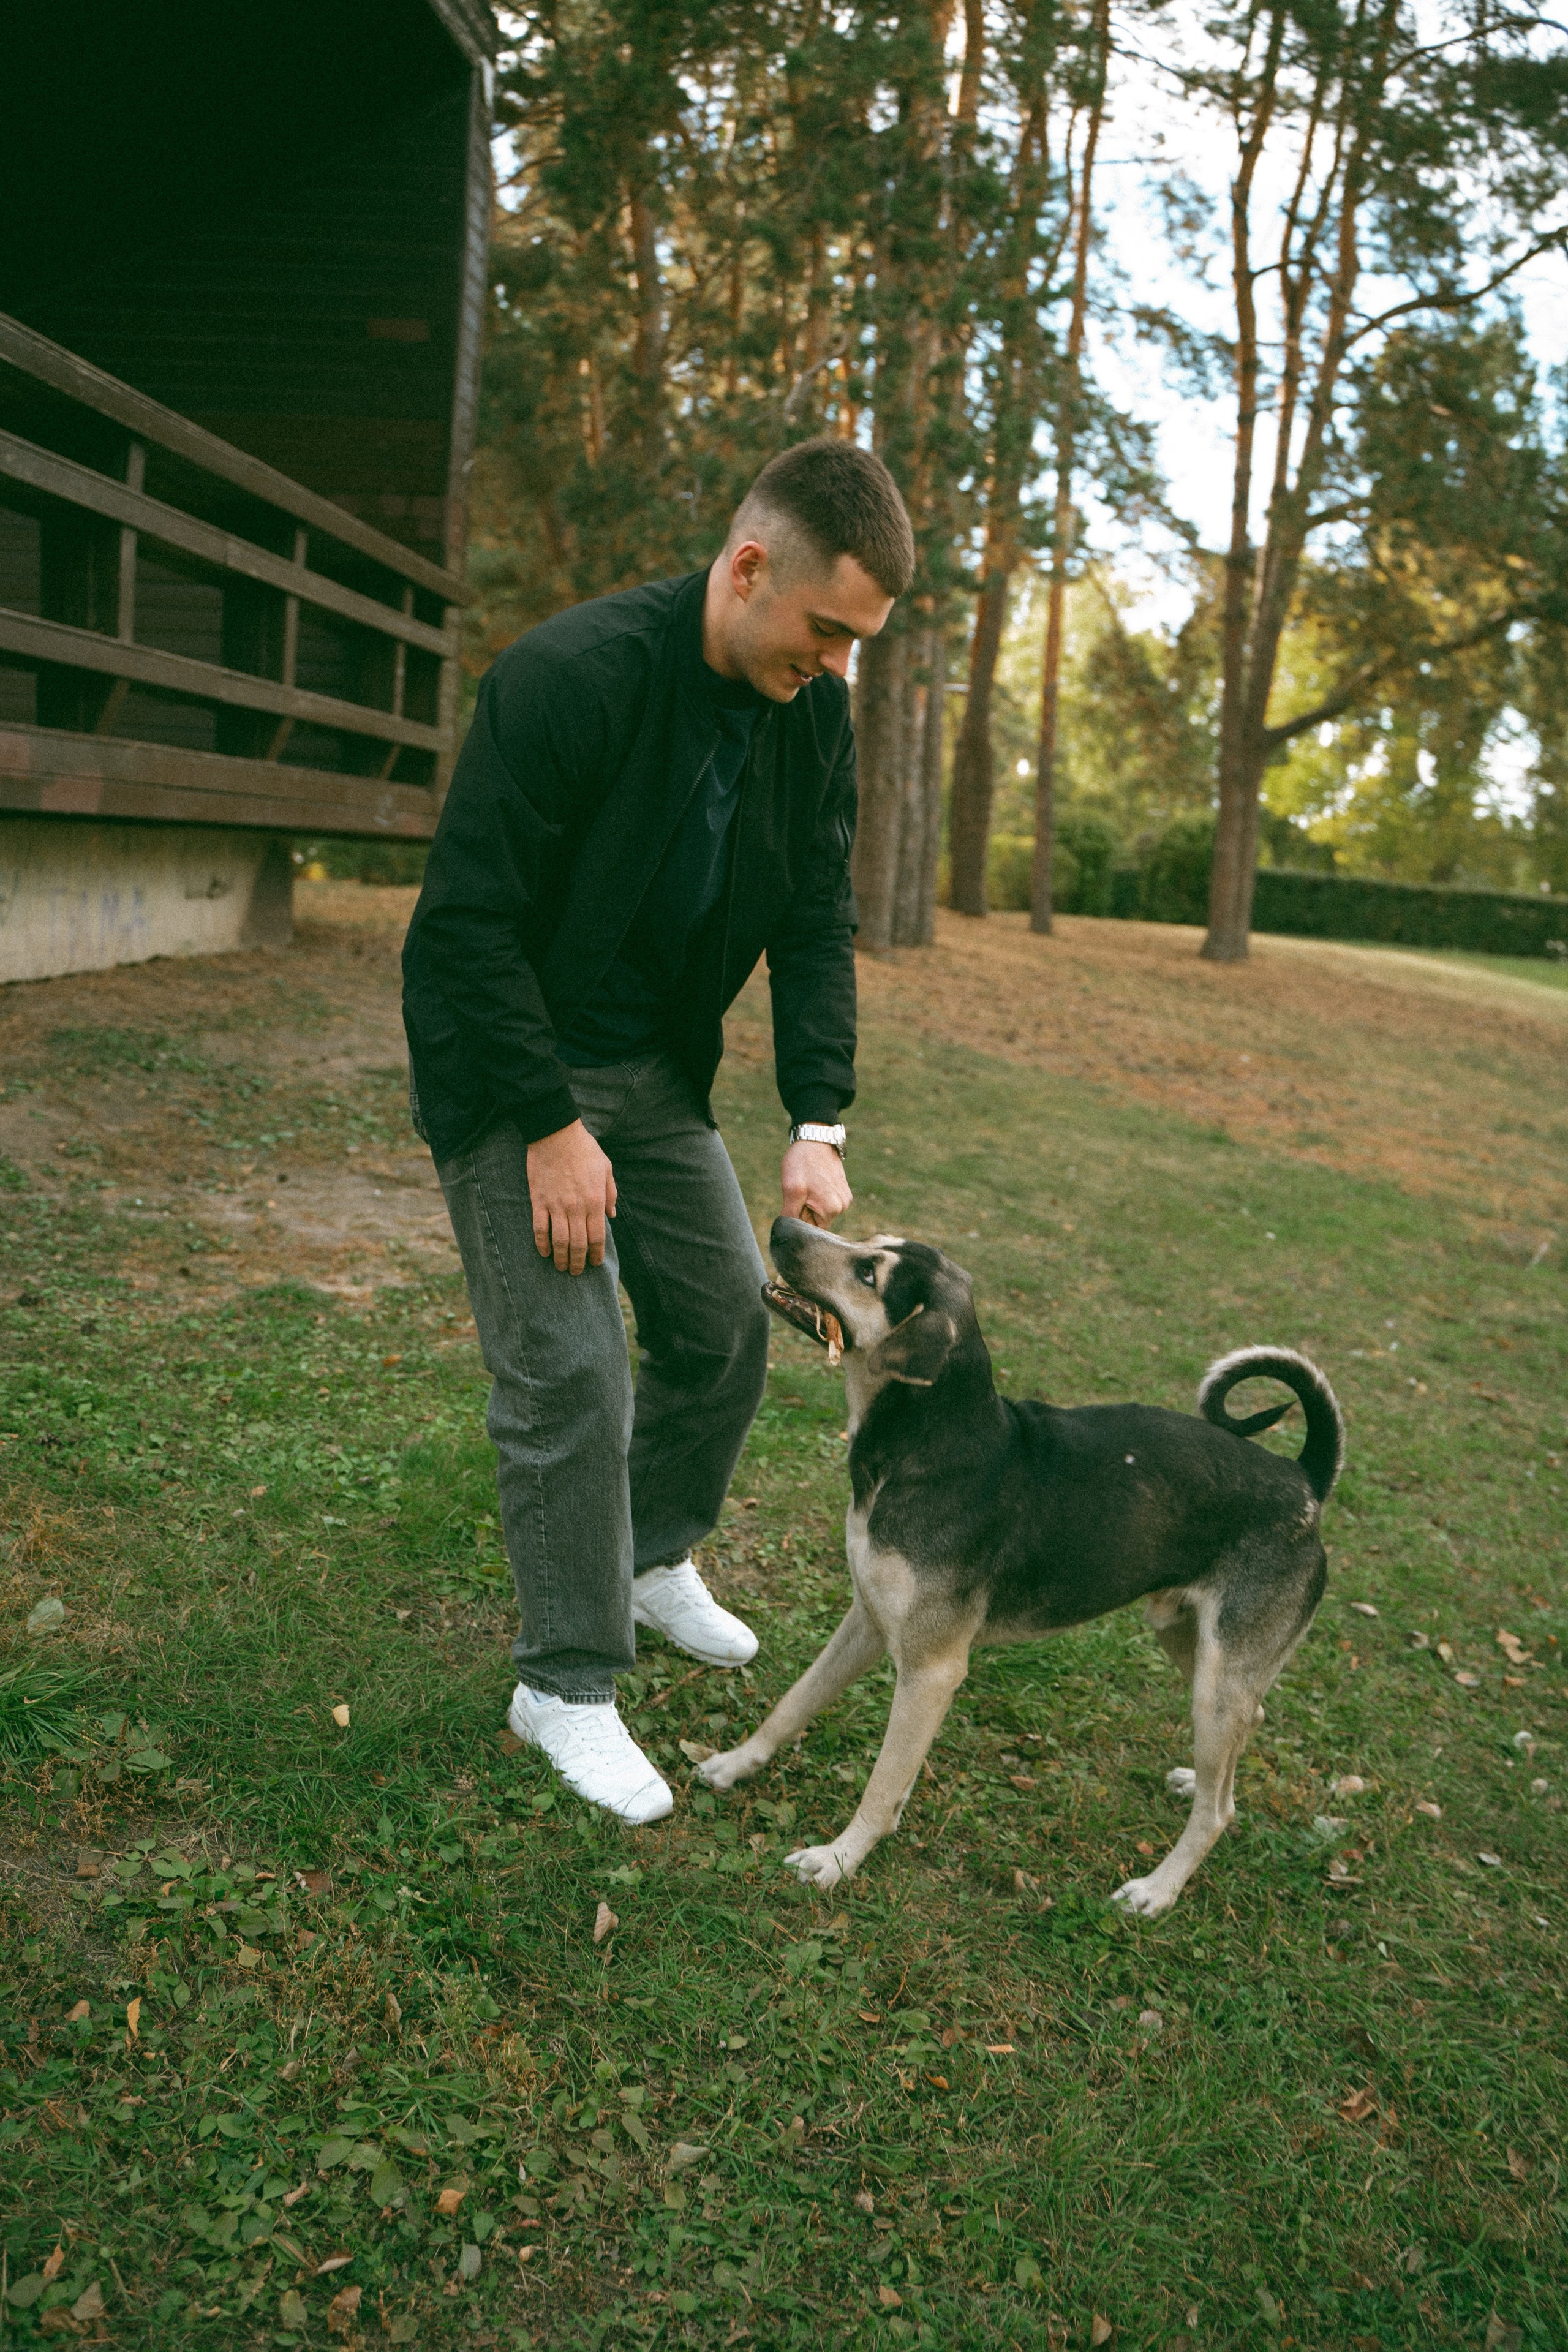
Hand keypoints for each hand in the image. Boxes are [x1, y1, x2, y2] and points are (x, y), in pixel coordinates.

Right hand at [527, 1119, 616, 1273]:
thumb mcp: (606, 1169)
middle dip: (578, 1262)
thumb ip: (611, 1194)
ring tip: (561, 1267)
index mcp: (595, 1200)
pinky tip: (544, 1252)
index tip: (595, 1264)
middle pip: (578, 1244)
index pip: (597, 1237)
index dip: (596, 1254)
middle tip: (577, 1272)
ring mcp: (556, 1205)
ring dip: (561, 1258)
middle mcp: (577, 1207)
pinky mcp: (539, 1201)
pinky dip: (541, 1244)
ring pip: (559, 1241)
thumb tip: (612, 1215)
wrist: (556, 1135)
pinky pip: (539, 1228)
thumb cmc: (584, 1150)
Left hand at [781, 1140, 851, 1226]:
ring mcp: (845, 1197)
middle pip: (817, 1220)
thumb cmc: (802, 1162)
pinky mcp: (843, 1189)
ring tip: (807, 1184)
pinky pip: (827, 1200)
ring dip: (810, 1202)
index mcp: (832, 1209)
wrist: (815, 1138)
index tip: (795, 1202)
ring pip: (821, 1210)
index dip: (799, 1219)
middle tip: (800, 1191)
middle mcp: (843, 1206)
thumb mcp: (791, 1190)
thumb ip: (790, 1215)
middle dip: (805, 1210)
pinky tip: (813, 1181)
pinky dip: (817, 1194)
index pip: (812, 1229)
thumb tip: (788, 1233)